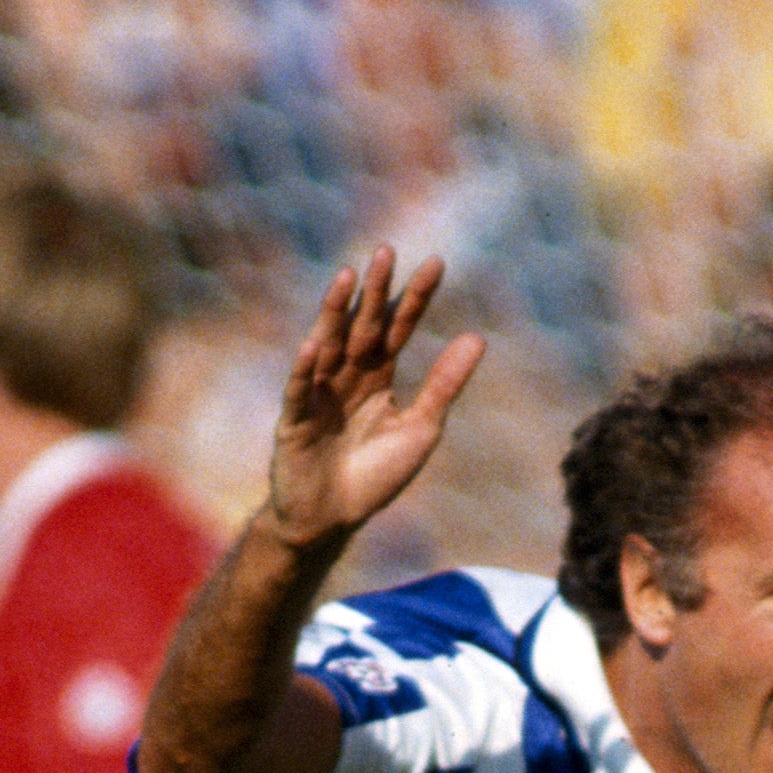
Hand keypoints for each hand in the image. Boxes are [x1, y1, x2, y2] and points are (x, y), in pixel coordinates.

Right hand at [260, 248, 483, 550]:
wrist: (330, 521)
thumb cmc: (373, 478)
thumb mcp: (420, 430)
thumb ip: (444, 386)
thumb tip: (478, 338)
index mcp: (377, 377)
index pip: (399, 328)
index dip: (416, 298)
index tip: (437, 263)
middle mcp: (346, 376)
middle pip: (364, 326)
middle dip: (375, 291)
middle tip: (387, 251)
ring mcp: (318, 393)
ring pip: (328, 344)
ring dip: (336, 312)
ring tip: (348, 277)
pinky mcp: (294, 420)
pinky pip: (300, 390)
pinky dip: (306, 368)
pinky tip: (316, 343)